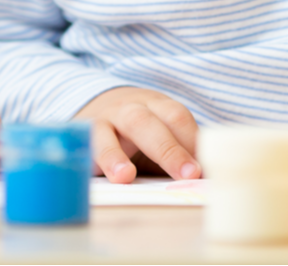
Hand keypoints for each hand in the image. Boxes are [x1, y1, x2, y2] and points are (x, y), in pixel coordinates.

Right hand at [75, 86, 200, 182]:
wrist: (95, 106)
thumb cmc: (137, 131)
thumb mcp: (158, 133)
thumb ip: (177, 152)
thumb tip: (207, 181)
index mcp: (157, 105)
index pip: (177, 117)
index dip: (193, 142)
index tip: (207, 170)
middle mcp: (131, 108)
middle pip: (149, 123)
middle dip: (169, 150)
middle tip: (189, 174)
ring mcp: (104, 120)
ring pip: (109, 132)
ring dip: (116, 156)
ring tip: (125, 177)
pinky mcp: (80, 134)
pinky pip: (83, 145)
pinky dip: (88, 160)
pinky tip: (92, 175)